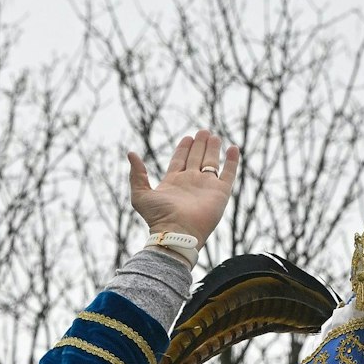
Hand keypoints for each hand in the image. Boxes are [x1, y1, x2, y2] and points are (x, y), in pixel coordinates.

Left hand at [128, 129, 239, 245]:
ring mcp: (206, 187)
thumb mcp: (140, 194)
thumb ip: (136, 174)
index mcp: (173, 182)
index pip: (180, 160)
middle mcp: (191, 183)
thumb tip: (131, 153)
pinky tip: (233, 148)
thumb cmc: (158, 217)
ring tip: (214, 136)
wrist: (177, 233)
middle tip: (203, 131)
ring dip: (213, 149)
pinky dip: (232, 161)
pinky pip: (229, 174)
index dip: (183, 148)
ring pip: (212, 163)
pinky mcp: (220, 192)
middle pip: (197, 158)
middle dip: (200, 144)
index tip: (187, 138)